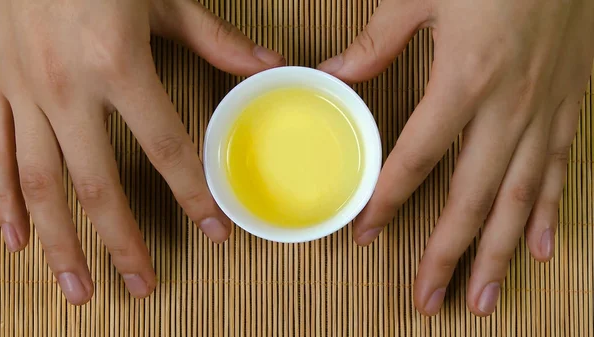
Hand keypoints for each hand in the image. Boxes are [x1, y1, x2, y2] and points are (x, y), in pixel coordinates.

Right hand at [0, 0, 283, 304]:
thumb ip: (215, 38)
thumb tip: (268, 63)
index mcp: (117, 64)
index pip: (167, 147)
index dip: (193, 194)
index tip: (214, 229)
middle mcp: (67, 88)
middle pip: (97, 185)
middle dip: (122, 243)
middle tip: (143, 286)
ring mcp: (23, 91)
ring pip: (40, 184)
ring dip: (61, 244)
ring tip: (79, 289)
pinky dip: (4, 202)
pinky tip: (17, 242)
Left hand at [319, 0, 592, 315]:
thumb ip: (376, 41)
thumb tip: (334, 73)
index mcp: (465, 80)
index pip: (416, 159)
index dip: (389, 201)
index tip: (367, 233)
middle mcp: (508, 107)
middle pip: (473, 198)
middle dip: (448, 255)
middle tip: (430, 299)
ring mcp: (545, 111)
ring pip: (521, 199)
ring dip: (501, 254)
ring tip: (484, 298)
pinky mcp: (570, 104)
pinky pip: (561, 169)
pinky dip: (549, 212)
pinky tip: (540, 248)